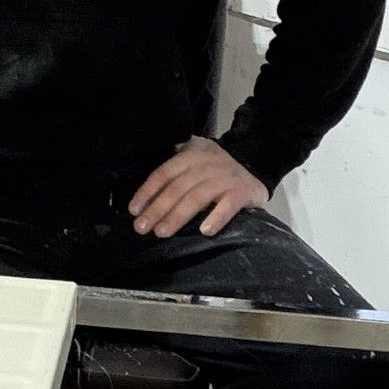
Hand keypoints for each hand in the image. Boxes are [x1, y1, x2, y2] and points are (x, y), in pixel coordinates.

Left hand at [129, 136, 266, 239]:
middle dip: (157, 209)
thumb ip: (174, 168)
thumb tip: (145, 193)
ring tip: (162, 232)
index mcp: (190, 155)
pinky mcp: (241, 192)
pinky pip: (228, 206)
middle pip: (177, 188)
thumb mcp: (194, 157)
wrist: (254, 161)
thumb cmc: (216, 166)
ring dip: (177, 216)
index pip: (164, 174)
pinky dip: (216, 217)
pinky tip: (205, 231)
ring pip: (197, 198)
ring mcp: (224, 178)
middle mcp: (205, 165)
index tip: (134, 210)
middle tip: (142, 227)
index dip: (147, 192)